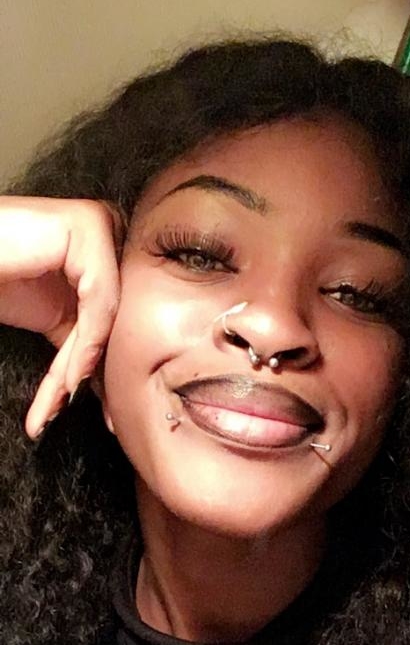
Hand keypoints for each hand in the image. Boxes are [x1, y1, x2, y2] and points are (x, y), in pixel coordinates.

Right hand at [0, 196, 121, 437]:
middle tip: (105, 419)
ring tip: (65, 398)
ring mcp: (102, 225)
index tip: (108, 415)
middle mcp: (112, 234)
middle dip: (108, 374)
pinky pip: (98, 302)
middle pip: (122, 317)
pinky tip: (69, 378)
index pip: (122, 319)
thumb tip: (116, 387)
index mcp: (106, 256)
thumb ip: (87, 338)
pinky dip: (86, 346)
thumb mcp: (52, 318)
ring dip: (86, 367)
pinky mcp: (87, 227)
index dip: (112, 370)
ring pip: (112, 315)